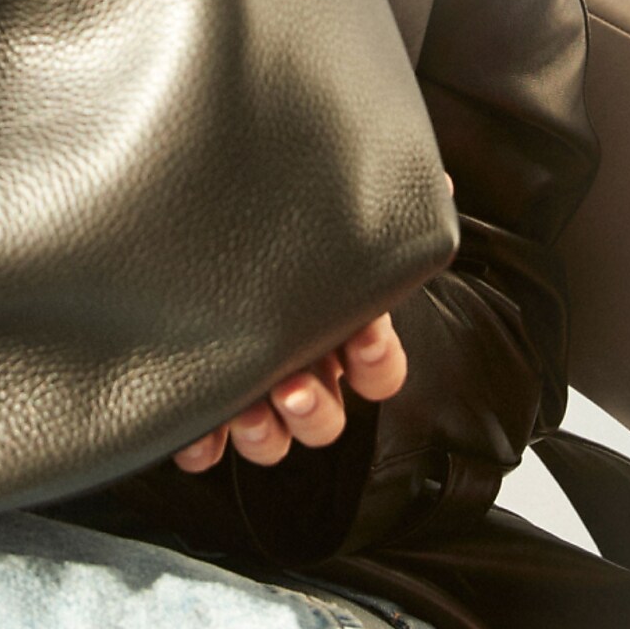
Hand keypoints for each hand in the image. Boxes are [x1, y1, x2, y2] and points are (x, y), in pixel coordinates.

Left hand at [171, 175, 453, 471]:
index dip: (377, 362)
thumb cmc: (264, 228)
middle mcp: (298, 370)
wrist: (188, 227)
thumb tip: (441, 181)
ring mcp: (249, 392)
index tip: (365, 336)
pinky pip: (204, 446)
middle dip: (316, 410)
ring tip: (246, 409)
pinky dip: (202, 445)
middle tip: (294, 387)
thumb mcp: (319, 213)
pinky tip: (196, 428)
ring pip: (273, 441)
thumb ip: (379, 209)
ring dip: (265, 435)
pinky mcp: (200, 406)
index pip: (378, 372)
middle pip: (327, 420)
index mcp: (333, 336)